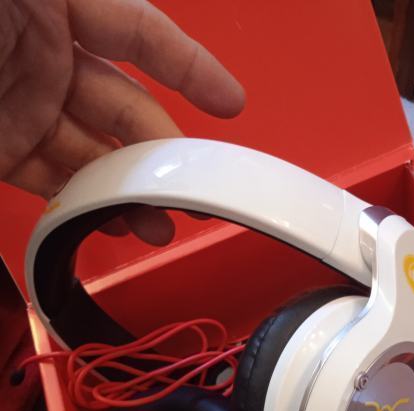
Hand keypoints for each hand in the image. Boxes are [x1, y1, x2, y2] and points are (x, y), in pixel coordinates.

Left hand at [0, 0, 244, 243]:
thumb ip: (90, 6)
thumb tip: (148, 32)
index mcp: (59, 7)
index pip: (140, 35)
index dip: (190, 68)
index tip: (230, 104)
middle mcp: (50, 59)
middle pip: (126, 110)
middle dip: (165, 154)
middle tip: (192, 193)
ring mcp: (26, 107)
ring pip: (95, 154)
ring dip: (132, 193)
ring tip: (157, 225)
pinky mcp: (3, 148)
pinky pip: (52, 180)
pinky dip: (84, 205)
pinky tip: (111, 222)